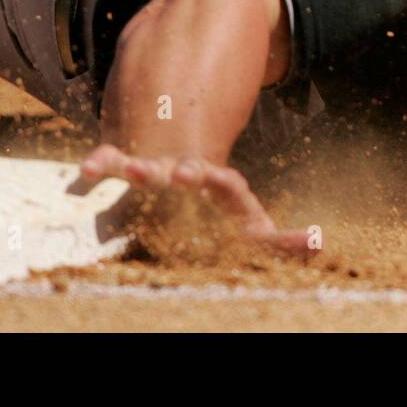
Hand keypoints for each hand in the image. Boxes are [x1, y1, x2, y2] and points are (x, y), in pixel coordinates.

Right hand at [80, 143, 313, 257]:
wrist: (192, 179)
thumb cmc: (225, 216)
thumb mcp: (254, 229)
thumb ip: (283, 240)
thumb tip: (321, 243)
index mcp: (220, 187)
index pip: (223, 182)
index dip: (213, 178)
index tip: (195, 174)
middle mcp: (188, 174)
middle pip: (183, 170)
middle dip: (176, 171)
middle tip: (172, 171)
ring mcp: (160, 172)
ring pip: (146, 167)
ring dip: (133, 167)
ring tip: (116, 168)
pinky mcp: (132, 172)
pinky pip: (114, 165)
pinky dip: (101, 163)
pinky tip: (85, 168)